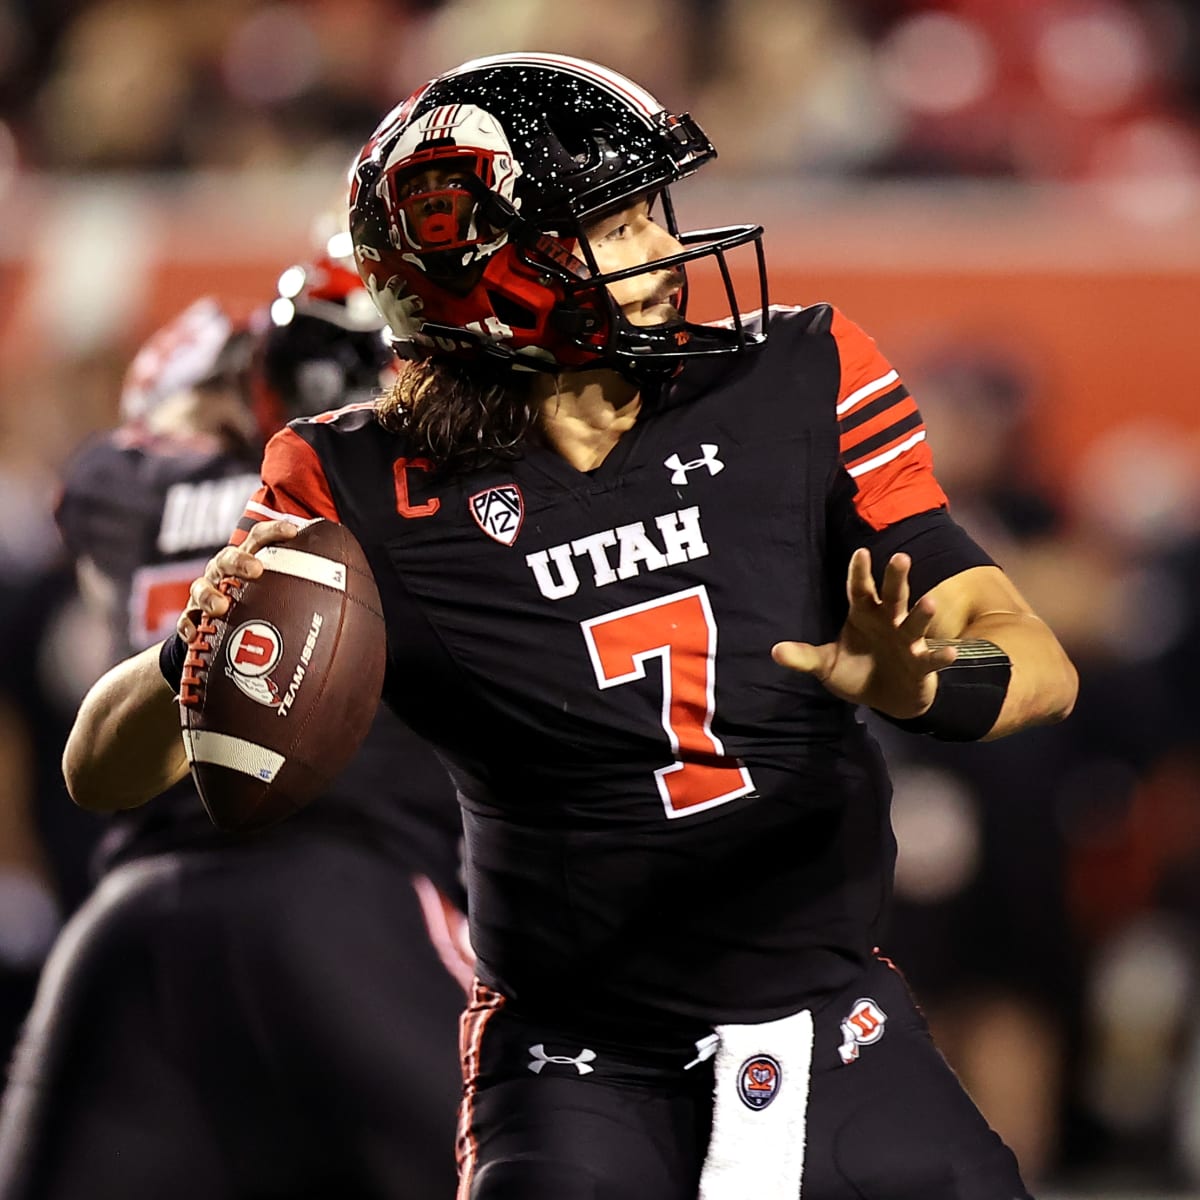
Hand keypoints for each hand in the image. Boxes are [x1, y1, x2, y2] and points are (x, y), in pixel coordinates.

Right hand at [176, 520, 299, 641]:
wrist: (223, 635)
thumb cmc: (262, 607)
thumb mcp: (286, 595)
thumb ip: (310, 589)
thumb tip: (355, 595)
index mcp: (250, 561)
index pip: (260, 538)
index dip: (275, 531)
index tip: (293, 531)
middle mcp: (225, 573)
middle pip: (227, 558)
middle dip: (240, 561)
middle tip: (256, 570)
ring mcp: (207, 594)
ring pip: (201, 588)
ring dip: (210, 595)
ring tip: (221, 608)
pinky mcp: (192, 619)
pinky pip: (186, 622)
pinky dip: (189, 628)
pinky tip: (195, 637)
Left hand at [771, 549, 957, 718]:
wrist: (887, 700)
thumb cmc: (857, 672)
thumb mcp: (827, 665)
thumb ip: (805, 657)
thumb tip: (774, 651)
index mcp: (865, 615)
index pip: (860, 590)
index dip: (860, 573)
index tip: (860, 552)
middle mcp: (889, 622)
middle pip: (893, 596)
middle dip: (896, 578)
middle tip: (900, 557)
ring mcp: (908, 642)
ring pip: (916, 623)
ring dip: (922, 614)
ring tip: (929, 602)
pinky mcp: (922, 666)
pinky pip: (931, 660)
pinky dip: (940, 657)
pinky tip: (948, 654)